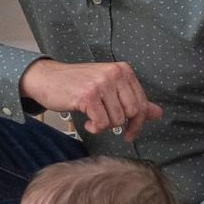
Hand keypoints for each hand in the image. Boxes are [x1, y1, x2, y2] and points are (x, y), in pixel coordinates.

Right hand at [19, 59, 164, 141]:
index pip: (141, 102)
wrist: (46, 78)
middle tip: (106, 125)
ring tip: (93, 119)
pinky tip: (87, 123)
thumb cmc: (77, 84)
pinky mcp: (87, 96)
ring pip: (116, 119)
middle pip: (132, 112)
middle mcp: (114, 74)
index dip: (138, 123)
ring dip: (104, 126)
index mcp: (123, 70)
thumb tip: (157, 113)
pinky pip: (101, 122)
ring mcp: (101, 84)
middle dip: (120, 125)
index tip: (130, 133)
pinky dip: (95, 128)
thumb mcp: (109, 88)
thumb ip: (133, 100)